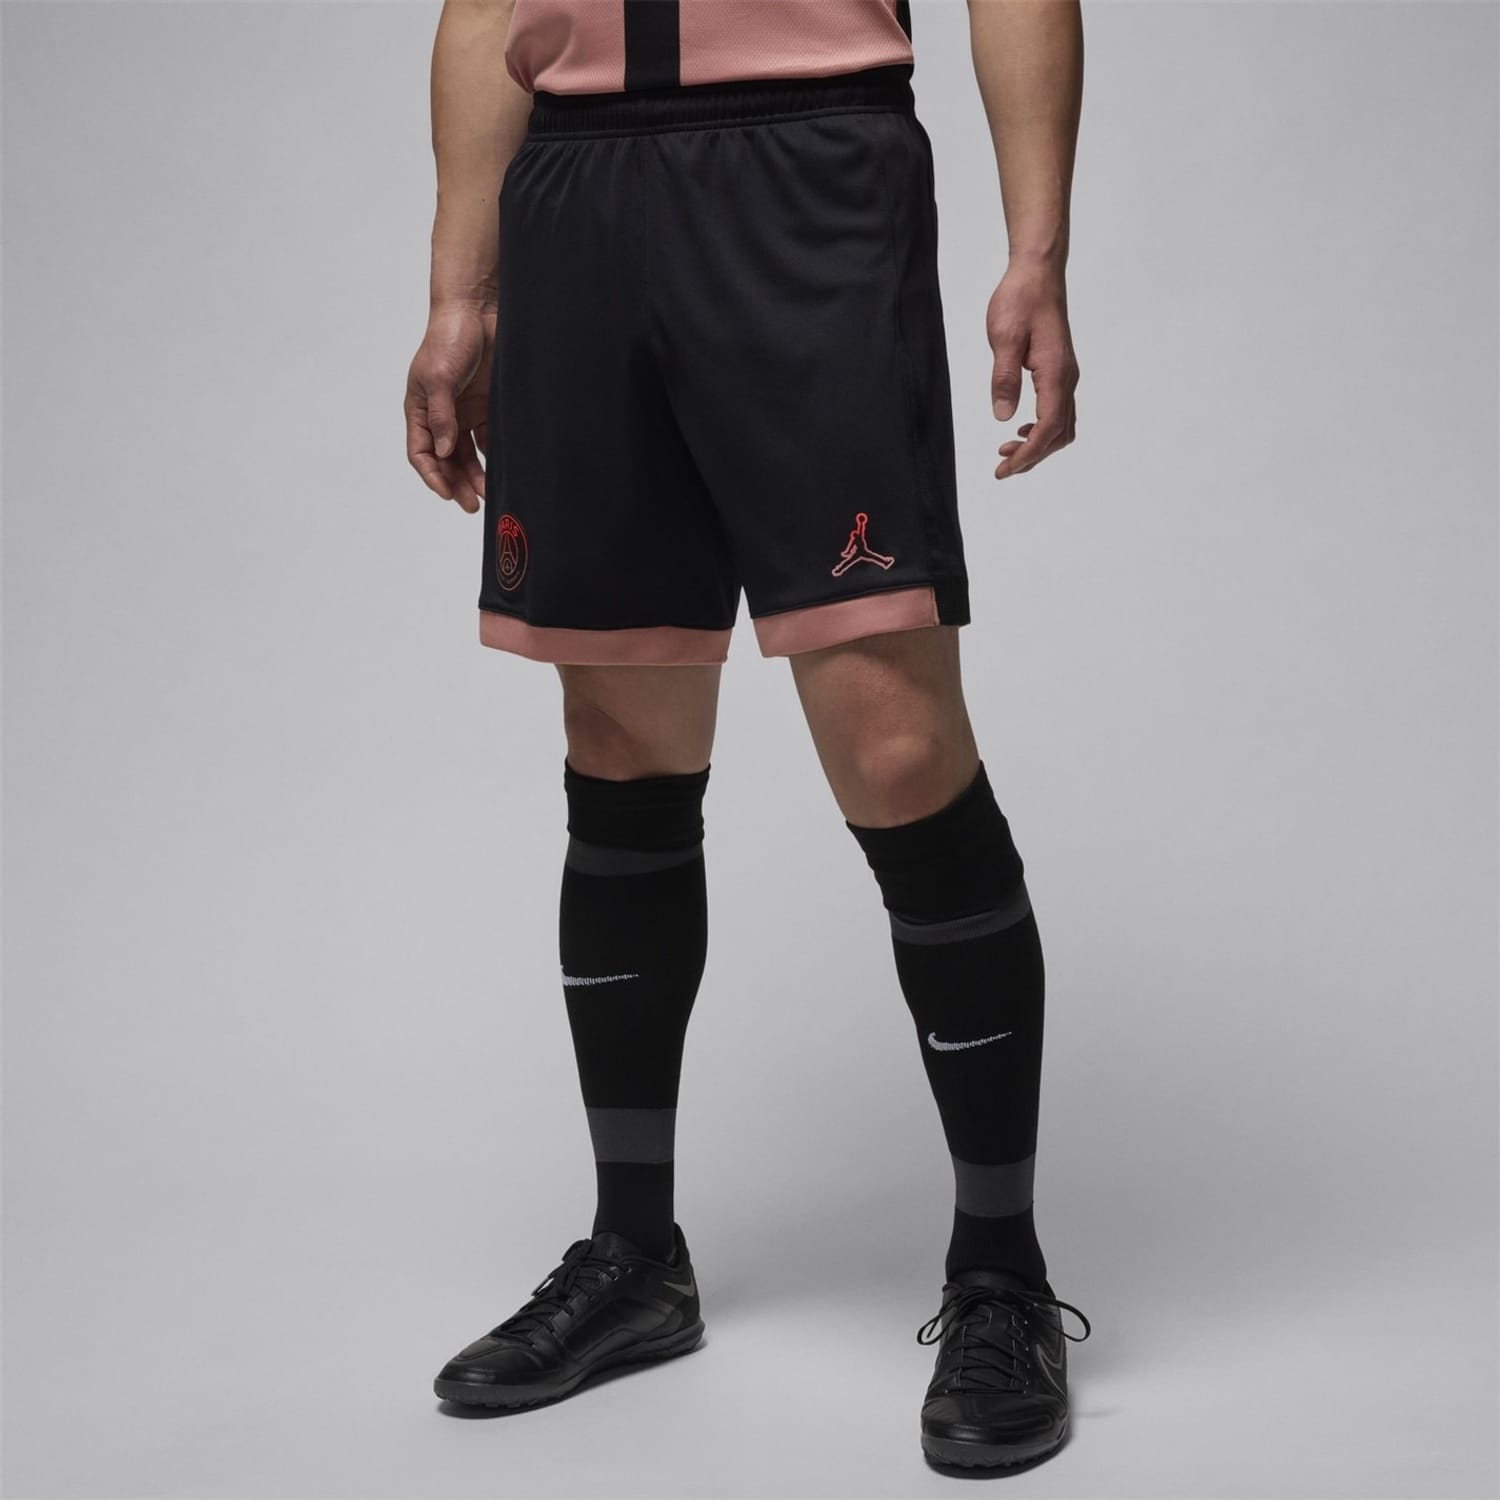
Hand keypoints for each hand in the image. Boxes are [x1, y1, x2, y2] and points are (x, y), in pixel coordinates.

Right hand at [404, 302, 494, 513]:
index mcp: (419, 409)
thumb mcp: (439, 377)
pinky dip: (494, 456)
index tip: (448, 494)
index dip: (432, 475)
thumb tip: (445, 451)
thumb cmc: (449, 338)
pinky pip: (489, 439)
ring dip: (477, 475)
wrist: (479, 309)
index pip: (421, 452)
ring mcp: (465, 412)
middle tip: (472, 504)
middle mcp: (441, 415)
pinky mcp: (489, 407)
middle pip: (447, 460)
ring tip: (490, 493)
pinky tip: (504, 469)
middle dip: (457, 483)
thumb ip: (441, 415)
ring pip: (469, 455)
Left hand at [986, 264, 1078, 479]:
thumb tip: (1004, 417)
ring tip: (1007, 451)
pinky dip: (1043, 429)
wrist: (1038, 273)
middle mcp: (1067, 379)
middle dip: (1032, 457)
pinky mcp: (1060, 371)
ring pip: (1061, 426)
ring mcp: (1066, 376)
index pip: (1046, 429)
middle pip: (1058, 435)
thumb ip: (1004, 378)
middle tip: (1002, 467)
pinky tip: (1021, 428)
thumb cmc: (1020, 299)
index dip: (1027, 455)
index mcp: (1055, 374)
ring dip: (1038, 445)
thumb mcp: (1003, 337)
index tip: (1004, 469)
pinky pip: (1058, 410)